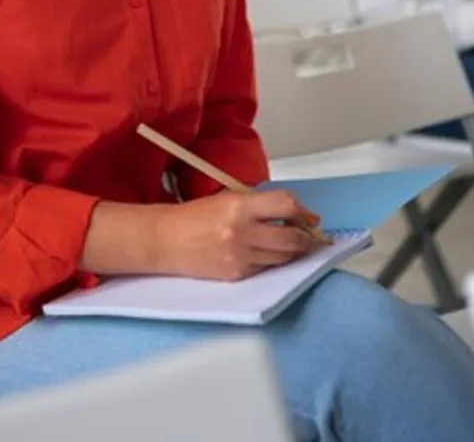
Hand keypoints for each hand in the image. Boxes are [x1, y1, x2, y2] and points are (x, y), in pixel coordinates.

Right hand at [153, 191, 320, 281]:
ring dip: (290, 251)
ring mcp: (239, 257)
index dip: (302, 212)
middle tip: (306, 234)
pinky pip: (265, 269)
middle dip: (304, 237)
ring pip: (282, 258)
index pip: (286, 205)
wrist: (166, 240)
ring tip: (286, 243)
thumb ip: (260, 204)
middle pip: (291, 238)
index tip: (307, 216)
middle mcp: (242, 232)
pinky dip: (268, 261)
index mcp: (239, 207)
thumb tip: (293, 213)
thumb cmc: (195, 217)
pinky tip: (261, 253)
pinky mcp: (236, 275)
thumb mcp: (228, 198)